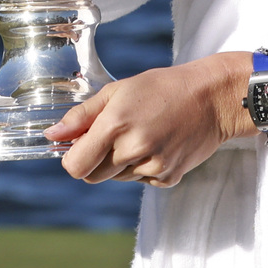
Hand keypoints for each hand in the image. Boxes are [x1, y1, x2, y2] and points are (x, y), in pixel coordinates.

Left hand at [46, 47, 267, 186]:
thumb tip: (53, 134)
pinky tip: (158, 143)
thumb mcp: (120, 90)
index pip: (74, 166)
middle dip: (94, 160)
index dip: (71, 156)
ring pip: (117, 178)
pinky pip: (140, 180)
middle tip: (113, 134)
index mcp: (116, 125)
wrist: (214, 98)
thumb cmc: (165, 87)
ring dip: (119, 162)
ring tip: (141, 133)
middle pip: (92, 176)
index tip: (79, 143)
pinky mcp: (168, 178)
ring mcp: (152, 167)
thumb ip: (83, 114)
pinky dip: (142, 166)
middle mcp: (133, 150)